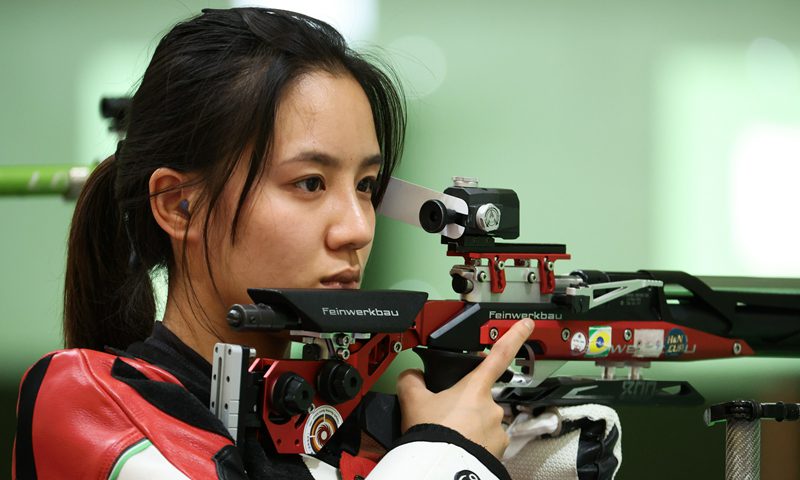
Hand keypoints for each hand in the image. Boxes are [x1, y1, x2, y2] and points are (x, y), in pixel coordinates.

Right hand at [396, 318, 534, 457]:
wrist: (441, 469)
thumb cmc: (432, 434)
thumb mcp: (413, 401)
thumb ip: (412, 381)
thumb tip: (411, 376)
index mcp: (475, 387)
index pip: (500, 354)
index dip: (515, 336)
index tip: (527, 325)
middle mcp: (492, 406)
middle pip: (479, 399)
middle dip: (463, 406)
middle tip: (442, 417)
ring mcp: (498, 431)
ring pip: (482, 423)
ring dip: (468, 427)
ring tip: (447, 436)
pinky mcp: (498, 452)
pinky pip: (486, 443)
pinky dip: (474, 445)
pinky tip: (458, 448)